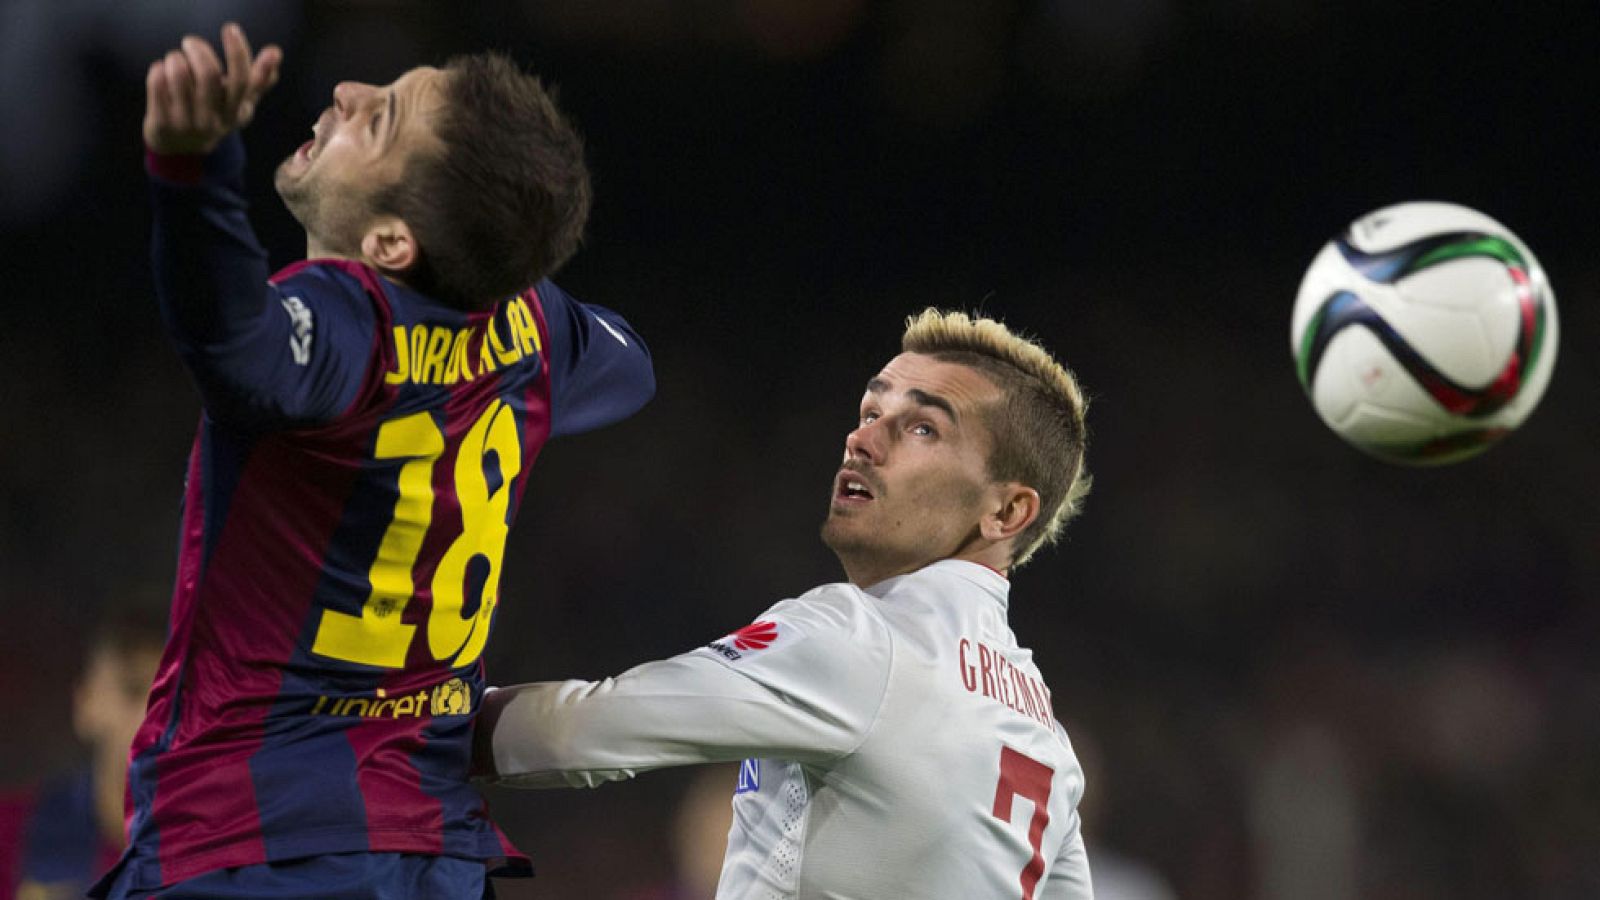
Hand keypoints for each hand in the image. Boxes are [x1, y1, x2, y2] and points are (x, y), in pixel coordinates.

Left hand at [144, 22, 281, 155]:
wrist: (182, 152)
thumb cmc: (213, 116)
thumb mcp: (239, 104)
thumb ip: (258, 80)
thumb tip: (275, 52)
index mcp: (235, 113)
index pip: (241, 80)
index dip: (238, 52)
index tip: (231, 29)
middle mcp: (213, 120)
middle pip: (208, 73)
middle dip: (198, 49)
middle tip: (191, 42)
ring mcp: (187, 123)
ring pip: (179, 74)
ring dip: (175, 57)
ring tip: (175, 58)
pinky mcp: (161, 123)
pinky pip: (158, 81)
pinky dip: (159, 69)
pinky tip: (162, 72)